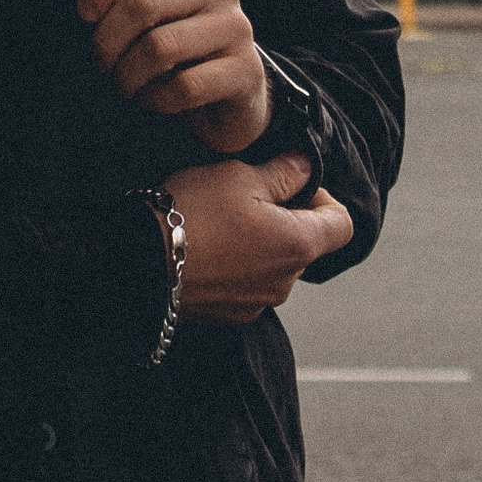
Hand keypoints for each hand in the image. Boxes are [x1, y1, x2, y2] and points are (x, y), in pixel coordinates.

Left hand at [80, 0, 270, 152]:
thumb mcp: (152, 11)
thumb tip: (87, 9)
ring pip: (159, 47)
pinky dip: (157, 99)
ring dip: (128, 76)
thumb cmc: (174, 44)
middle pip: (142, 1)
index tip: (85, 15)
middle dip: (107, 41)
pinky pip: (184, 87)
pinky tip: (153, 100)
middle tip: (101, 64)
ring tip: (123, 86)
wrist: (226, 93)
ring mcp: (235, 25)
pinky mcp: (245, 69)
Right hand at [161, 153, 354, 326]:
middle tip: (246, 193)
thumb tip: (306, 166)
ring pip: (275, 263)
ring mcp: (258, 303)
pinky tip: (207, 246)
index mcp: (297, 246)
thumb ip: (283, 172)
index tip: (291, 182)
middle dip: (285, 216)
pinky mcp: (231, 315)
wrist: (139, 264)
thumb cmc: (192, 214)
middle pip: (306, 243)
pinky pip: (249, 283)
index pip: (342, 224)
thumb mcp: (239, 176)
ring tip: (219, 220)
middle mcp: (285, 283)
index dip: (323, 197)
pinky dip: (237, 264)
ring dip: (260, 241)